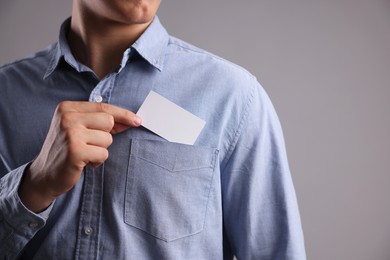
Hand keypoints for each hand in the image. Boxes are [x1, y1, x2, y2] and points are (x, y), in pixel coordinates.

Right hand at [18, 101, 141, 211]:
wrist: (44, 175)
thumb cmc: (67, 150)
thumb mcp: (79, 129)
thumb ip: (101, 122)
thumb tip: (132, 120)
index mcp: (67, 108)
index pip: (103, 107)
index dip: (123, 114)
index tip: (137, 120)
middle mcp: (67, 117)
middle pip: (108, 121)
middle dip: (105, 136)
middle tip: (89, 144)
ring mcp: (70, 133)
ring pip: (107, 139)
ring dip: (100, 150)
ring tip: (84, 154)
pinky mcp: (75, 150)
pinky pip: (103, 154)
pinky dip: (97, 161)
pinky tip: (83, 163)